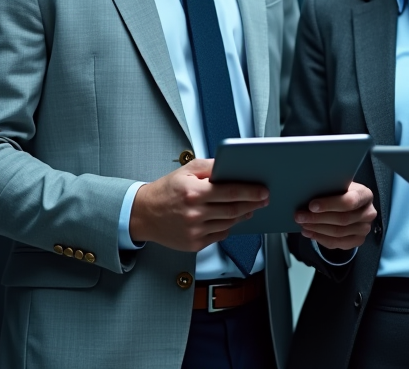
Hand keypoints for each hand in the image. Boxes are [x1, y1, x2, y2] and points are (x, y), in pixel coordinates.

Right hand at [129, 159, 267, 251]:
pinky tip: (230, 218)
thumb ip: (210, 166)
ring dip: (243, 215)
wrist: (143, 214)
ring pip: (229, 223)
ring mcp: (194, 231)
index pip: (230, 192)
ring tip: (250, 207)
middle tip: (264, 199)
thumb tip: (231, 165)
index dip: (251, 192)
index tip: (263, 190)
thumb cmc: (166, 191)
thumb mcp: (186, 170)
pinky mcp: (194, 244)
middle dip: (253, 204)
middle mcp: (194, 213)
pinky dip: (228, 226)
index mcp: (193, 192)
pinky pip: (220, 235)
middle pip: (233, 210)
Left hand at [295, 181, 376, 250]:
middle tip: (299, 216)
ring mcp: (365, 229)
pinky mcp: (358, 240)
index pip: (349, 201)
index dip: (329, 204)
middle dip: (317, 218)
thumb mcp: (339, 185)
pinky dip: (321, 239)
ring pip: (338, 233)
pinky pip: (337, 243)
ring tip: (302, 224)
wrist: (351, 204)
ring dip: (317, 229)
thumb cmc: (341, 192)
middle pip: (342, 219)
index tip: (311, 205)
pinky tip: (310, 233)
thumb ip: (329, 188)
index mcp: (365, 195)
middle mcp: (369, 213)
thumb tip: (307, 192)